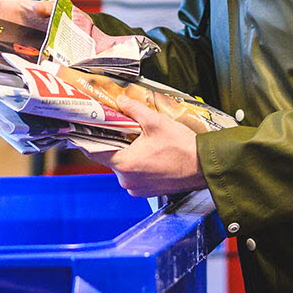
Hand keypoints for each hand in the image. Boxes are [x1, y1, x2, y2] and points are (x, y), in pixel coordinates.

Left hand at [93, 97, 207, 196]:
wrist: (204, 166)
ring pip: (124, 167)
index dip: (90, 138)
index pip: (94, 152)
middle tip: (126, 130)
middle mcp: (127, 180)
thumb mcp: (156, 122)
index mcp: (124, 164)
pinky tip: (152, 154)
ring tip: (144, 141)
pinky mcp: (148, 192)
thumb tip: (121, 101)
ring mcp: (137, 188)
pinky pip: (136, 175)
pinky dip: (140, 165)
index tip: (88, 129)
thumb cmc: (182, 148)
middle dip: (117, 143)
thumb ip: (134, 109)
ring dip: (129, 154)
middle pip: (111, 158)